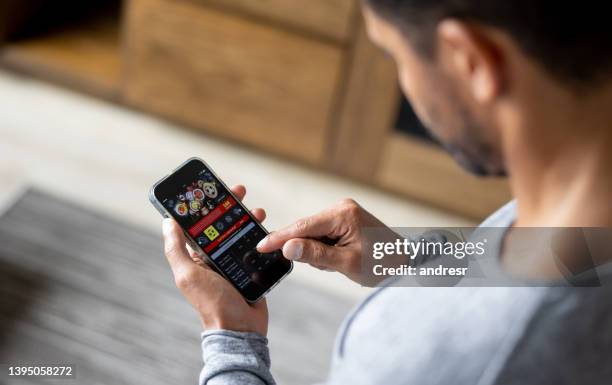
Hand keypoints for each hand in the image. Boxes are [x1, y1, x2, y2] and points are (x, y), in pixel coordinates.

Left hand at [162, 185, 267, 334]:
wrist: (240, 328)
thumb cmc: (212, 303)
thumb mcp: (188, 275)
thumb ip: (176, 250)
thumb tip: (167, 222)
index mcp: (197, 256)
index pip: (200, 224)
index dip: (205, 205)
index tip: (212, 188)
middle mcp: (215, 257)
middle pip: (222, 224)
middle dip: (230, 205)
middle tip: (239, 191)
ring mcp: (234, 262)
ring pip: (240, 232)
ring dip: (247, 217)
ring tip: (256, 209)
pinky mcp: (251, 268)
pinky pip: (256, 246)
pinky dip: (261, 234)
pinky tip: (266, 226)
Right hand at [256, 198, 392, 284]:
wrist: (406, 262)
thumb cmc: (381, 264)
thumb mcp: (347, 263)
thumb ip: (316, 255)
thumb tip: (288, 247)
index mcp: (343, 214)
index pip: (303, 226)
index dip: (280, 237)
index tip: (261, 245)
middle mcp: (341, 208)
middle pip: (307, 229)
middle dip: (309, 250)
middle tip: (329, 265)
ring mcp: (343, 212)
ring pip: (313, 234)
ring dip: (319, 252)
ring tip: (340, 262)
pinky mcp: (344, 219)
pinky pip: (323, 235)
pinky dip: (325, 249)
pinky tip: (339, 257)